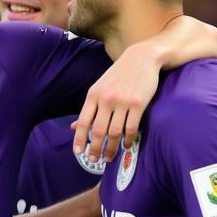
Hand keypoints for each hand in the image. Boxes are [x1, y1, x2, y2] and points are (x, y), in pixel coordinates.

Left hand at [72, 41, 160, 161]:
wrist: (142, 57)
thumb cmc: (119, 75)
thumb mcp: (99, 88)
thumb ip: (89, 108)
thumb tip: (74, 127)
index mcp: (93, 95)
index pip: (83, 123)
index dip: (79, 140)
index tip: (79, 153)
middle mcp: (106, 99)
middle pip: (98, 131)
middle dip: (95, 149)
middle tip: (95, 160)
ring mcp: (122, 102)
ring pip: (114, 133)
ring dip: (111, 148)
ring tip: (110, 157)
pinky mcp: (138, 104)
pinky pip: (131, 128)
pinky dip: (127, 140)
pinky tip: (126, 145)